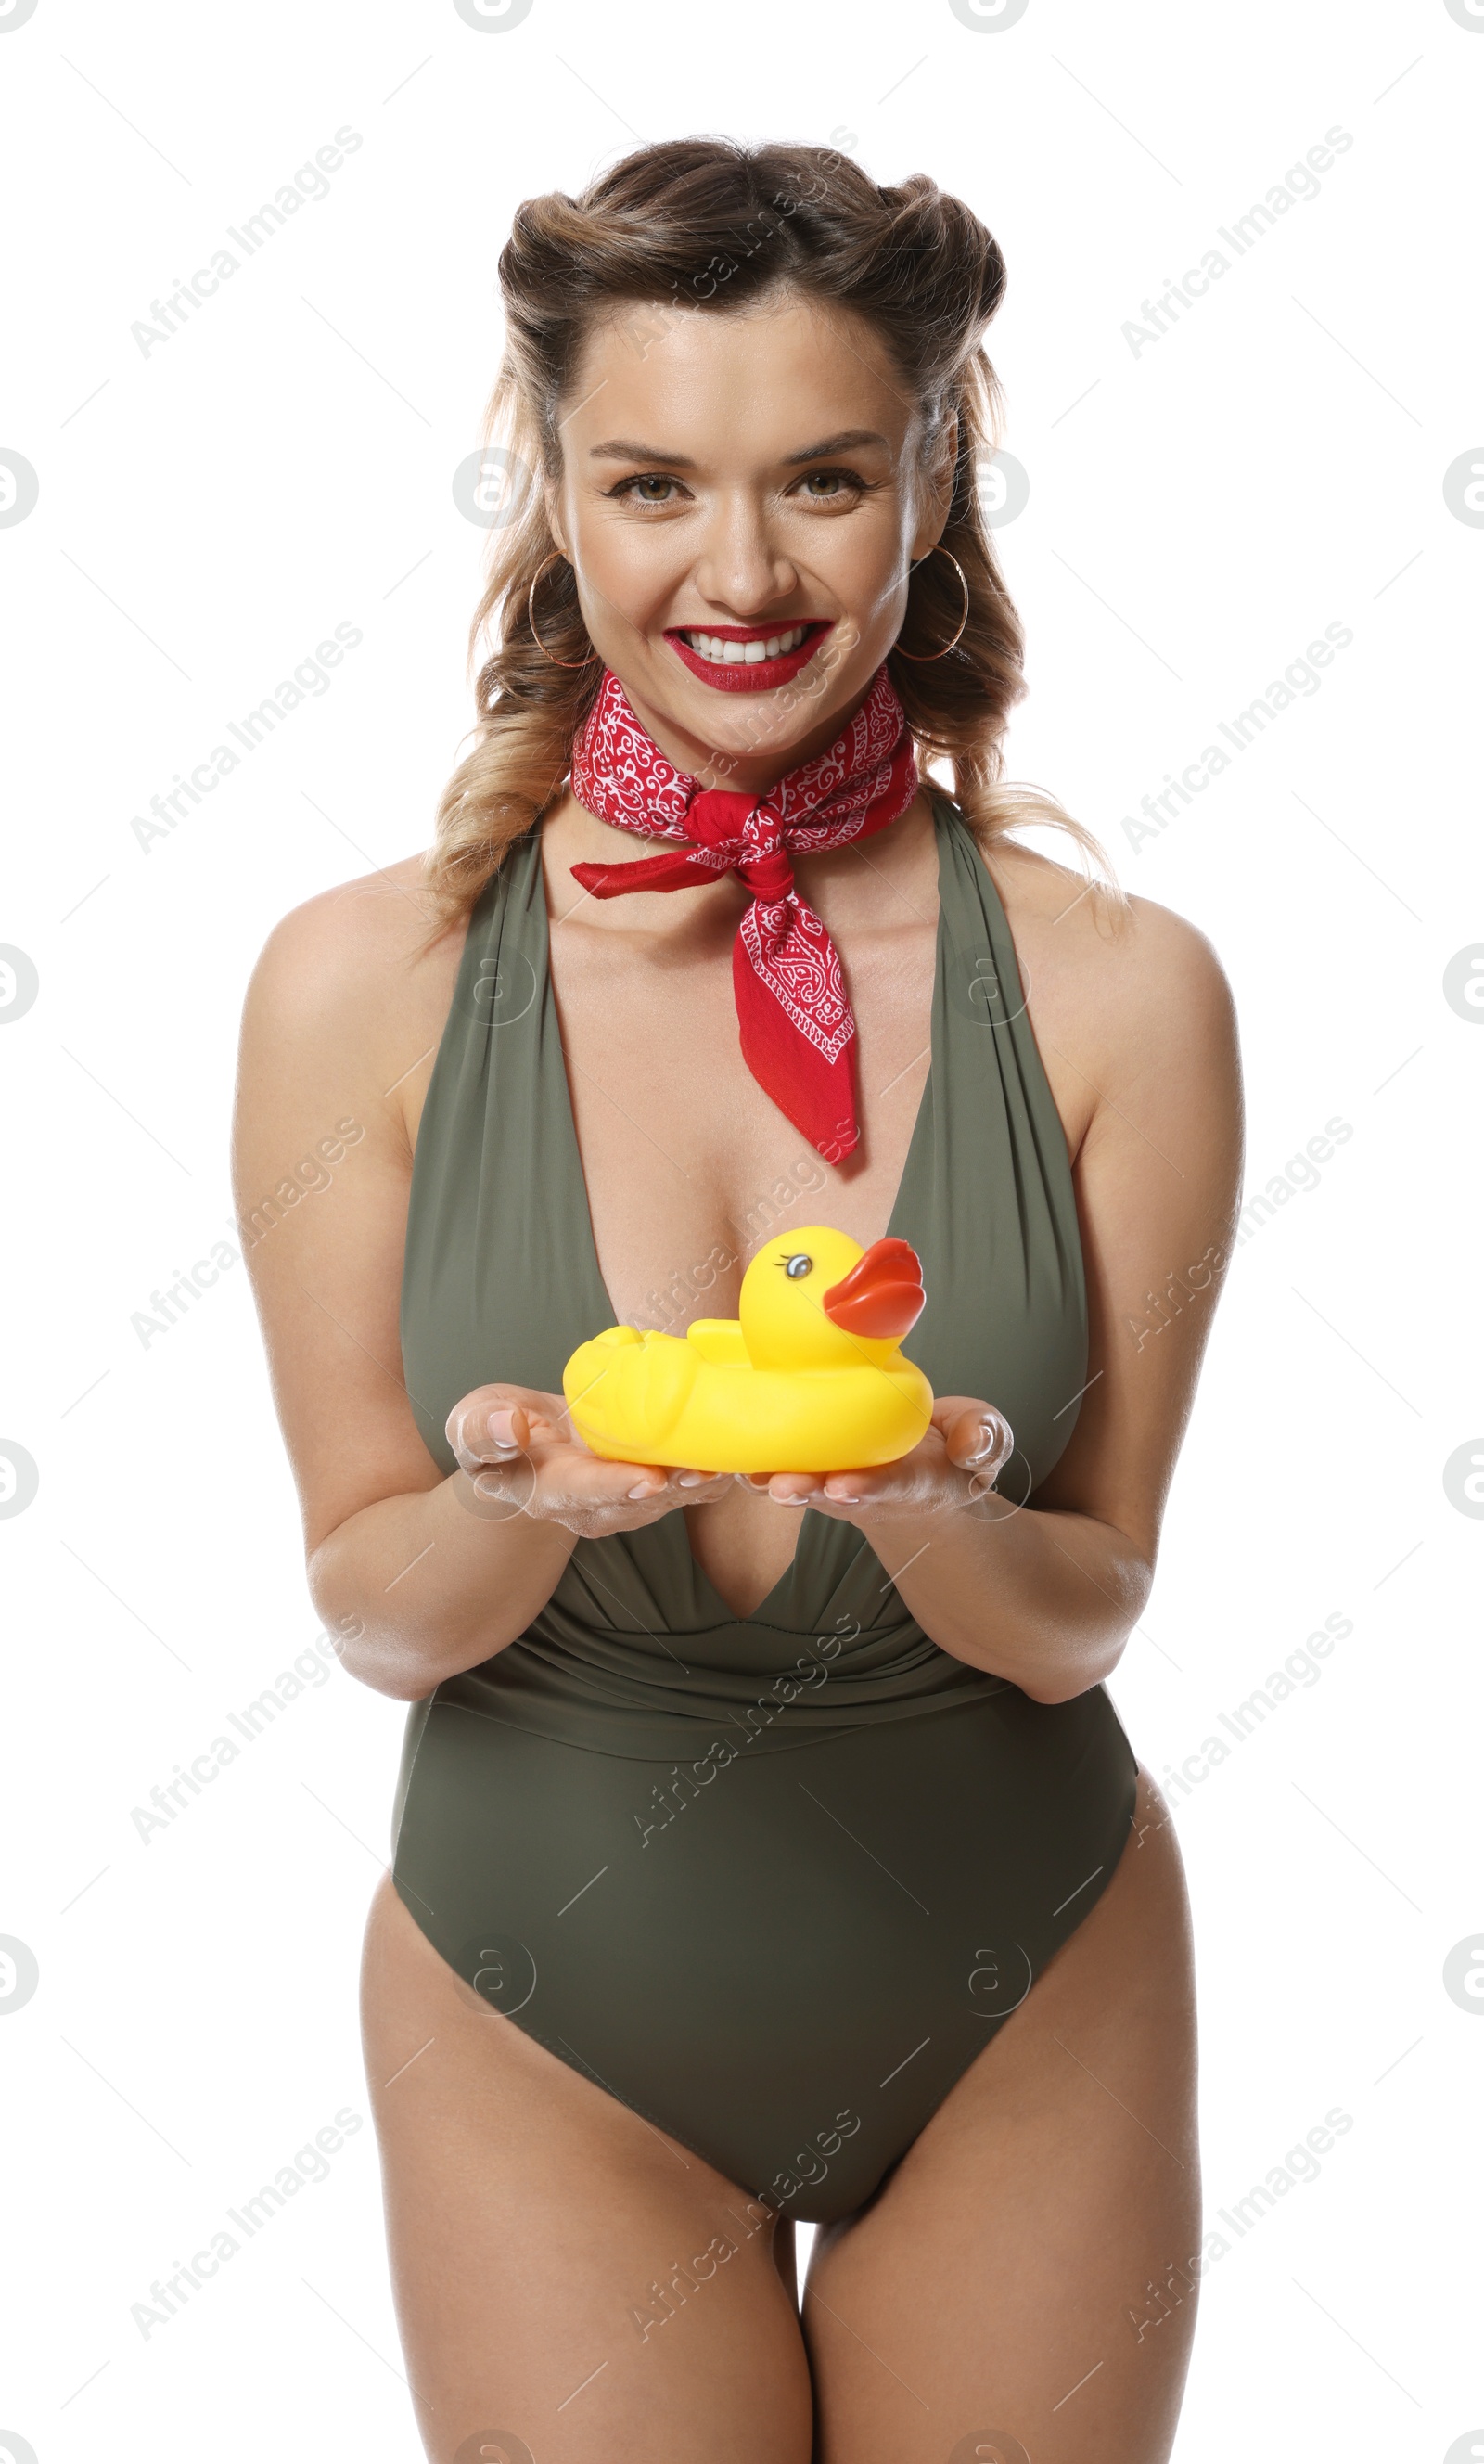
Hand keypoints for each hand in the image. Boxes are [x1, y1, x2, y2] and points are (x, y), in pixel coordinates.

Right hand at [445, 1382, 730, 1540]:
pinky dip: (718, 1470)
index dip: (613, 1487)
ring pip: (672, 1496)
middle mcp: (592, 1507)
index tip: (645, 1480)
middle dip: (673, 1486)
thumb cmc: (496, 1435)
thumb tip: (510, 1427)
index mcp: (546, 1490)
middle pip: (639, 1501)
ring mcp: (628, 1504)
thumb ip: (481, 1430)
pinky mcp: (655, 1490)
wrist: (527, 1451)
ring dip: (702, 1479)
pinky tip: (742, 1448)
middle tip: (704, 1466)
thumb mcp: (470, 1425)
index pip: (581, 1492)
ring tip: (732, 1455)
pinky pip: (692, 1486)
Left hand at [740, 1397, 1014, 1526]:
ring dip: (773, 1478)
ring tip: (747, 1472)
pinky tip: (724, 1449)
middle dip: (807, 1489)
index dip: (868, 1489)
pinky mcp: (812, 1465)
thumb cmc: (950, 1454)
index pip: (890, 1486)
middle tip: (780, 1487)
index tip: (844, 1489)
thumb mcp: (982, 1442)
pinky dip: (755, 1460)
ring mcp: (835, 1478)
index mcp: (912, 1481)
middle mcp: (866, 1487)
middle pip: (832, 1492)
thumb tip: (970, 1449)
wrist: (923, 1474)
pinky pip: (780, 1462)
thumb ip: (983, 1440)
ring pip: (800, 1481)